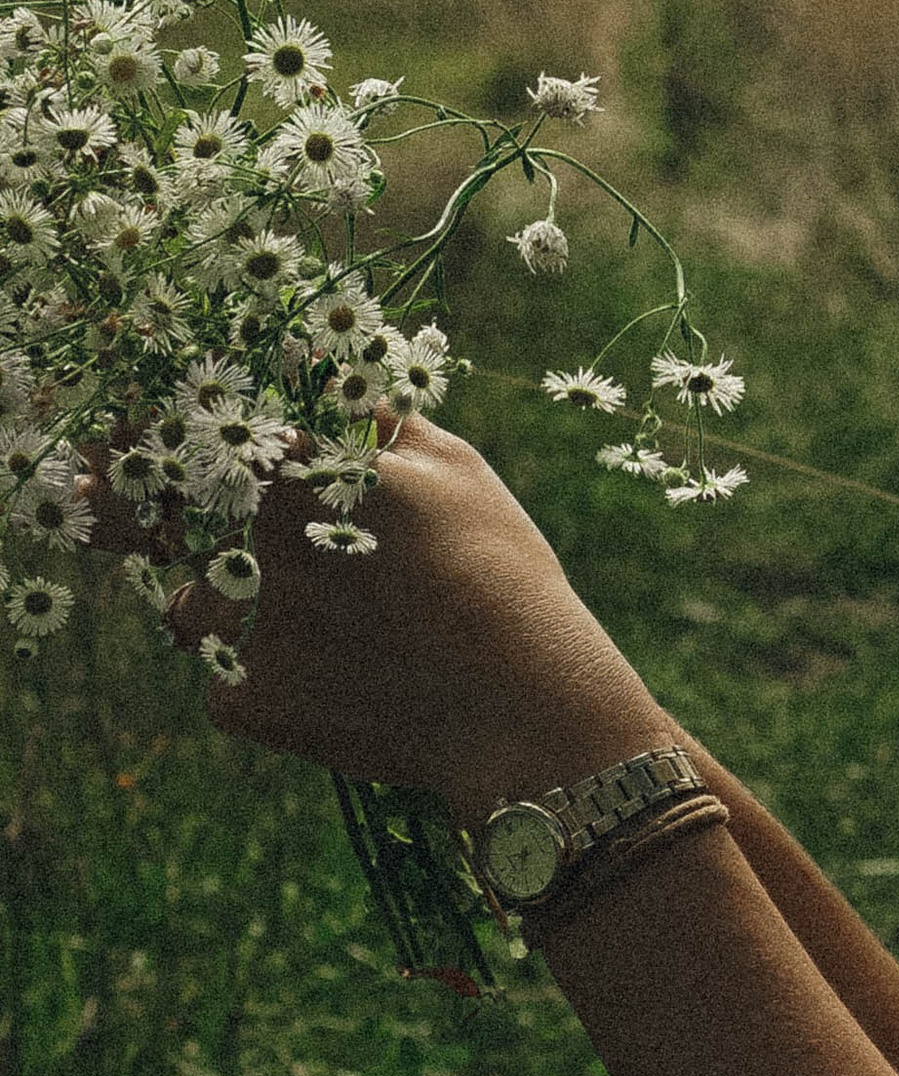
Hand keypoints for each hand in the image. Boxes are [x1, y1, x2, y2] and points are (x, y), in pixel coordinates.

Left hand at [90, 417, 675, 824]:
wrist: (521, 702)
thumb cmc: (500, 570)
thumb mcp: (454, 469)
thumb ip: (373, 419)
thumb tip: (323, 373)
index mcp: (297, 477)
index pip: (234, 457)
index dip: (260, 481)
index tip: (292, 504)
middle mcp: (251, 543)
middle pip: (208, 534)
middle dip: (248, 552)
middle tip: (322, 583)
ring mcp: (240, 623)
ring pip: (200, 610)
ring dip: (243, 619)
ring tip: (329, 640)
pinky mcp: (244, 699)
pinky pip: (226, 686)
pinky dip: (270, 689)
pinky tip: (339, 689)